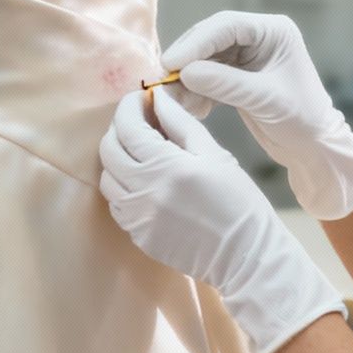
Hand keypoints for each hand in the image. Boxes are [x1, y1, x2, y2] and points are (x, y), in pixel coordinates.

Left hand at [98, 90, 345, 352]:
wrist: (245, 255)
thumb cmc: (238, 200)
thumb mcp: (215, 154)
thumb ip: (181, 123)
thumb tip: (158, 97)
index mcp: (167, 166)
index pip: (128, 126)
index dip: (129, 106)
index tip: (140, 98)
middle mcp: (144, 192)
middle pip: (108, 150)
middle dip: (119, 129)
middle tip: (139, 122)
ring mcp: (137, 217)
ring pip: (107, 178)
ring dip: (117, 159)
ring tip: (140, 152)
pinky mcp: (137, 236)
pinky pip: (116, 204)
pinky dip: (123, 186)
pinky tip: (144, 181)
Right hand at [161, 11, 352, 219]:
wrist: (314, 147)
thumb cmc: (302, 119)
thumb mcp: (264, 99)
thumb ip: (225, 84)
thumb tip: (185, 72)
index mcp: (274, 32)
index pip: (226, 26)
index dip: (196, 43)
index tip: (172, 63)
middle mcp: (258, 38)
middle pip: (210, 39)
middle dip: (187, 61)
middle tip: (164, 80)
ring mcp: (246, 57)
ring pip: (204, 60)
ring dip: (188, 80)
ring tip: (175, 101)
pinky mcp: (237, 77)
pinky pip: (207, 78)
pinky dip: (196, 93)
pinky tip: (194, 110)